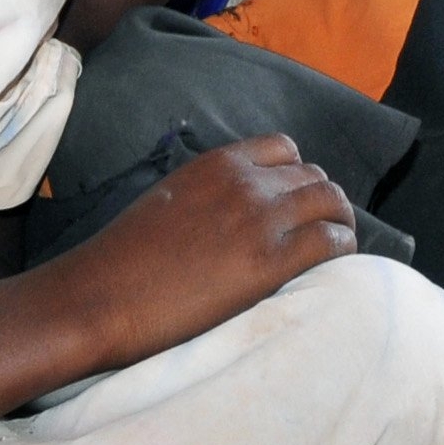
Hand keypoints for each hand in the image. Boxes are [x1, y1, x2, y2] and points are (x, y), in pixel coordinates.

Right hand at [62, 135, 357, 356]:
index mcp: (217, 163)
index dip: (298, 176)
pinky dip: (342, 249)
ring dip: (340, 223)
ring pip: (331, 203)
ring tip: (336, 247)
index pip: (285, 149)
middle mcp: (246, 182)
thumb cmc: (123, 259)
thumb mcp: (168, 201)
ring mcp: (261, 220)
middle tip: (323, 229)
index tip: (297, 201)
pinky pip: (331, 241)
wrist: (101, 295)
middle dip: (323, 201)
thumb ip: (207, 195)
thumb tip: (231, 213)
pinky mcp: (270, 262)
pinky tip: (336, 266)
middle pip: (315, 176)